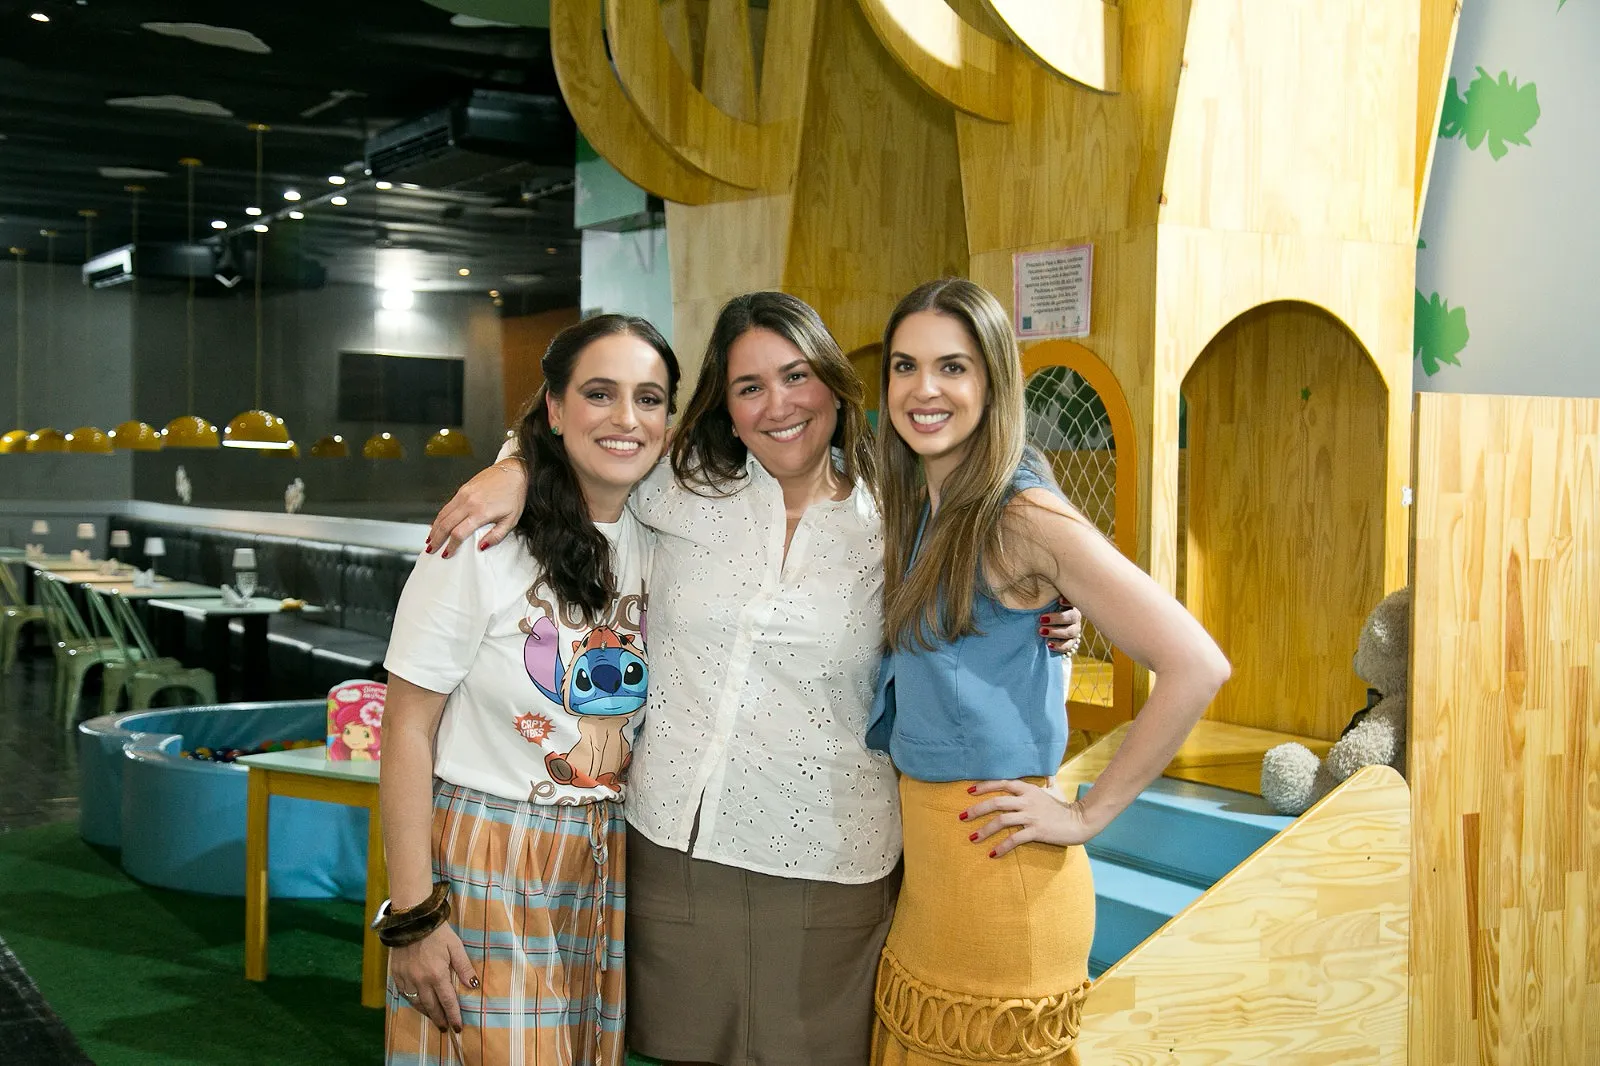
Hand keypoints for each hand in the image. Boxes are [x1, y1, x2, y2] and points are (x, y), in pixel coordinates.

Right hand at [389, 922, 479, 1032]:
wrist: (411, 920)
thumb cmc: (437, 932)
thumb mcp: (455, 946)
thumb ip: (464, 967)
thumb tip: (473, 985)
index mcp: (437, 975)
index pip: (447, 1002)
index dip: (453, 1016)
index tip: (458, 1027)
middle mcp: (420, 981)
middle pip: (431, 1007)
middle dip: (439, 1019)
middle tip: (445, 1028)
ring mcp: (406, 978)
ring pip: (416, 1003)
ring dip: (426, 1013)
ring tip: (434, 1018)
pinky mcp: (396, 974)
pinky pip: (404, 994)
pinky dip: (412, 1001)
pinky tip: (417, 1003)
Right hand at [427, 459, 528, 556]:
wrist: (514, 472)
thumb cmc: (514, 495)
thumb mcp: (511, 520)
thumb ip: (496, 536)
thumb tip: (482, 547)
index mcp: (481, 512)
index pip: (459, 533)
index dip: (451, 546)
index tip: (447, 554)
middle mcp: (469, 502)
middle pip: (446, 525)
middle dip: (436, 539)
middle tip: (431, 550)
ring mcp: (464, 494)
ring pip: (442, 514)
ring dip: (434, 529)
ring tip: (430, 540)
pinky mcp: (462, 489)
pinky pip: (447, 506)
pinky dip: (439, 517)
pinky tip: (437, 524)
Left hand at [961, 779, 1097, 856]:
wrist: (1081, 821)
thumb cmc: (1064, 807)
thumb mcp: (1052, 791)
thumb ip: (1045, 783)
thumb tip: (1046, 776)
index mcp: (1028, 789)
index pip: (1002, 783)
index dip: (984, 786)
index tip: (969, 791)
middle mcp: (1027, 800)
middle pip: (996, 802)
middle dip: (977, 809)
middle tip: (962, 817)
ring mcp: (1031, 816)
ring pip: (1002, 820)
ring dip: (985, 830)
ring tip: (972, 838)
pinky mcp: (1036, 831)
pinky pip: (1014, 839)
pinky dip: (1002, 847)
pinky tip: (992, 853)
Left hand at [1039, 597, 1084, 654]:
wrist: (1043, 630)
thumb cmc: (1040, 611)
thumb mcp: (1039, 603)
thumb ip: (1036, 596)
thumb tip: (1015, 584)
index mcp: (1068, 604)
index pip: (1072, 600)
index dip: (1068, 601)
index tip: (1058, 600)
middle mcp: (1074, 616)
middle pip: (1072, 616)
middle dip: (1057, 618)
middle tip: (1041, 619)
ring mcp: (1074, 630)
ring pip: (1070, 631)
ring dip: (1056, 632)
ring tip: (1041, 631)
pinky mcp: (1071, 643)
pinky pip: (1068, 646)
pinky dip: (1059, 646)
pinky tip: (1048, 644)